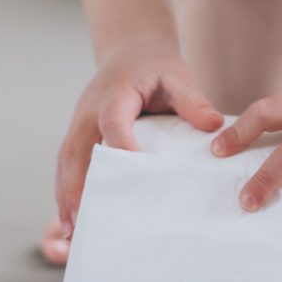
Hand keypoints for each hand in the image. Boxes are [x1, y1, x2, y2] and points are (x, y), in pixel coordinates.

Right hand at [53, 37, 222, 240]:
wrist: (130, 51)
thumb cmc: (155, 67)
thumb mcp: (177, 76)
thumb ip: (193, 100)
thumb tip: (214, 127)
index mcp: (115, 96)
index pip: (113, 123)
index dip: (119, 146)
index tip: (129, 174)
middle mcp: (90, 112)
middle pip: (77, 150)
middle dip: (78, 185)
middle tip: (83, 220)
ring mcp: (80, 124)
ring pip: (67, 162)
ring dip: (66, 194)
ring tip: (74, 230)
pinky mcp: (79, 135)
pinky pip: (68, 165)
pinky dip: (67, 190)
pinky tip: (73, 218)